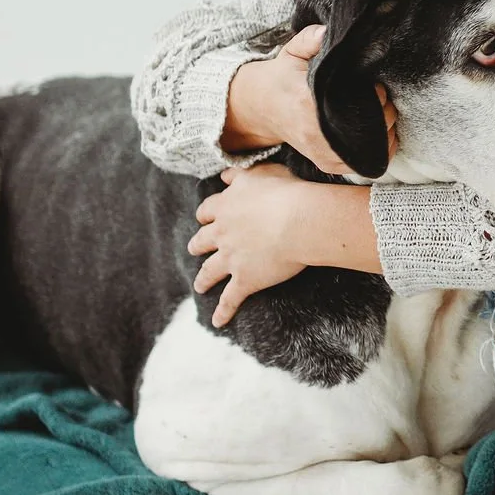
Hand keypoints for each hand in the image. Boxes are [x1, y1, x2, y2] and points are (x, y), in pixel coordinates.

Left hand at [189, 164, 315, 325]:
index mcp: (225, 206)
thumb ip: (240, 174)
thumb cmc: (285, 192)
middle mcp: (222, 233)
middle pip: (201, 241)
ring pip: (209, 271)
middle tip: (196, 250)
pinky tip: (218, 321)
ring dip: (203, 279)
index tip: (205, 218)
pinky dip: (223, 312)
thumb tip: (224, 175)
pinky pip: (230, 299)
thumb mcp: (261, 172)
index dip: (205, 215)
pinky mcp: (245, 280)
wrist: (298, 220)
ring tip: (199, 286)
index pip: (207, 211)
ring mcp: (231, 258)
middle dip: (198, 246)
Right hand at [241, 26, 397, 175]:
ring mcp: (321, 154)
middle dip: (383, 110)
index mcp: (307, 103)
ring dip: (384, 129)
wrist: (261, 108)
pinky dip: (379, 148)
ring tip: (378, 111)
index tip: (374, 84)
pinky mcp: (327, 165)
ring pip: (371, 148)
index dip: (374, 94)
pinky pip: (365, 163)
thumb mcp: (292, 52)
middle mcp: (314, 134)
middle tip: (380, 95)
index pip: (355, 104)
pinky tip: (378, 131)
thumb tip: (329, 32)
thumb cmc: (282, 78)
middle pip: (368, 128)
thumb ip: (311, 39)